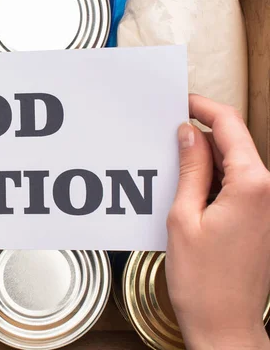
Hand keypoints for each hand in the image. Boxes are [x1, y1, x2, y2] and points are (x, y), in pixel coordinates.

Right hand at [166, 94, 269, 349]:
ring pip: (232, 164)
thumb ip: (190, 168)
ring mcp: (266, 206)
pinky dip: (210, 182)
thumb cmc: (204, 280)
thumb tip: (187, 134)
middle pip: (232, 143)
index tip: (183, 100)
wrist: (224, 324)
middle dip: (199, 136)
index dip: (203, 107)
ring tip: (171, 172)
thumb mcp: (183, 215)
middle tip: (166, 137)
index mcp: (252, 184)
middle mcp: (267, 190)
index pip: (229, 125)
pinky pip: (235, 186)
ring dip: (203, 161)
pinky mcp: (259, 219)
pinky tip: (186, 194)